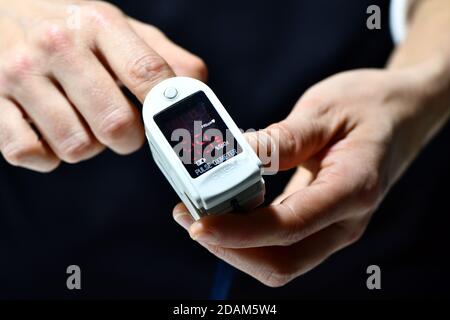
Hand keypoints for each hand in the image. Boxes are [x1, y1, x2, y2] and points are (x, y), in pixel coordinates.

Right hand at [0, 0, 206, 171]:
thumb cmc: (71, 28)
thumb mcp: (117, 28)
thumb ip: (162, 57)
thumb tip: (196, 89)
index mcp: (98, 25)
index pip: (147, 73)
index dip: (167, 108)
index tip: (171, 124)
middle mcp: (58, 46)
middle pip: (116, 124)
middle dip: (128, 138)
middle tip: (123, 126)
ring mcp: (20, 76)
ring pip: (77, 147)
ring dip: (89, 146)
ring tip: (82, 122)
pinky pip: (32, 155)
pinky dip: (50, 155)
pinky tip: (52, 132)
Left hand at [172, 65, 448, 286]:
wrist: (402, 113)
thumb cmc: (370, 106)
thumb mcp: (324, 111)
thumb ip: (282, 140)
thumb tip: (233, 157)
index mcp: (351, 190)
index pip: (288, 228)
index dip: (239, 232)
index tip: (198, 223)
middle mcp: (345, 220)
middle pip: (280, 263)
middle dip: (230, 249)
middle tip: (189, 219)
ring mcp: (334, 227)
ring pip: (278, 261)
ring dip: (235, 246)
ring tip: (199, 214)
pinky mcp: (321, 222)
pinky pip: (281, 245)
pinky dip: (248, 236)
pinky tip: (226, 210)